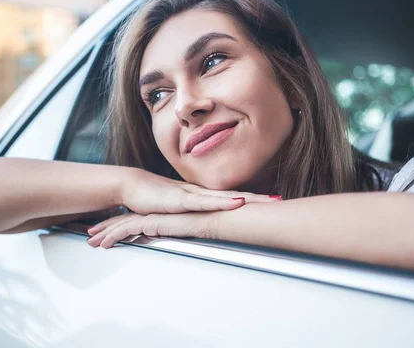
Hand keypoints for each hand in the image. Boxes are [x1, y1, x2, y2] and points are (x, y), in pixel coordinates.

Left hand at [86, 211, 218, 247]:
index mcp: (158, 214)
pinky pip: (125, 230)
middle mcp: (151, 213)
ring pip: (120, 225)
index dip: (119, 225)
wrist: (210, 216)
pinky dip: (112, 236)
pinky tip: (104, 244)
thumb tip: (175, 237)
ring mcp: (149, 216)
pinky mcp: (149, 222)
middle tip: (92, 236)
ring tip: (92, 242)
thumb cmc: (205, 221)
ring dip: (104, 233)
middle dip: (105, 228)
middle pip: (122, 221)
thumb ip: (178, 231)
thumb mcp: (187, 227)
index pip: (134, 220)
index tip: (108, 232)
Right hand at [120, 167, 278, 214]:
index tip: (272, 202)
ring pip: (226, 198)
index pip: (232, 198)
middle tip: (280, 200)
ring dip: (249, 199)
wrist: (133, 187)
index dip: (253, 200)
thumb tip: (205, 226)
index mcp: (203, 197)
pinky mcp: (182, 199)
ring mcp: (193, 195)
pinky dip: (223, 203)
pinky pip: (206, 202)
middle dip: (259, 199)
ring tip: (268, 201)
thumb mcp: (177, 210)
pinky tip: (238, 202)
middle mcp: (202, 194)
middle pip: (236, 196)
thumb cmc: (155, 199)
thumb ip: (191, 215)